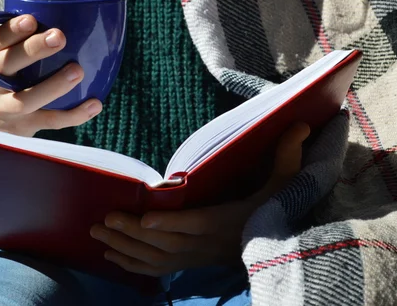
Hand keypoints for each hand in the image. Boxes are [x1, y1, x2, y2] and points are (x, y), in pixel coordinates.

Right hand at [0, 14, 102, 135]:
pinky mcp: (23, 127)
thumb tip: (72, 15)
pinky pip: (50, 122)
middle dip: (33, 49)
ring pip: (26, 99)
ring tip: (77, 71)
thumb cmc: (4, 81)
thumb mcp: (2, 61)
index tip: (31, 20)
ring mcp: (5, 108)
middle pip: (7, 65)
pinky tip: (95, 104)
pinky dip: (74, 115)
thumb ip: (22, 42)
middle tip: (59, 37)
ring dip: (53, 85)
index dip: (10, 30)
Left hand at [90, 122, 309, 276]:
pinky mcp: (185, 264)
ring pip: (154, 258)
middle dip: (132, 233)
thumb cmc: (268, 211)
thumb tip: (300, 125)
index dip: (170, 224)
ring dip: (124, 247)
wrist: (267, 248)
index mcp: (223, 222)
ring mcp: (192, 258)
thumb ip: (287, 158)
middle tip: (104, 220)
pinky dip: (131, 266)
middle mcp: (204, 244)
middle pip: (165, 242)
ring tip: (96, 233)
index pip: (195, 224)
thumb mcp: (282, 187)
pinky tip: (109, 257)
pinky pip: (155, 270)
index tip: (146, 217)